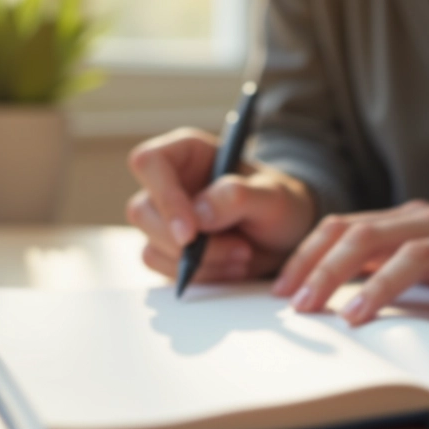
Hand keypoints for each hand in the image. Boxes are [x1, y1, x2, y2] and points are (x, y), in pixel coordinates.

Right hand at [126, 128, 315, 281]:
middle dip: (187, 243)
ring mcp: (165, 218)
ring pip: (151, 246)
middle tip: (240, 249)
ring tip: (243, 256)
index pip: (149, 162)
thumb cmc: (279, 204)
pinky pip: (164, 270)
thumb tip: (198, 215)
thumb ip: (237, 196)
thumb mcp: (272, 196)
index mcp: (187, 152)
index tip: (192, 233)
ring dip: (201, 263)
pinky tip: (230, 267)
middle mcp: (169, 183)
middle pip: (142, 212)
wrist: (286, 237)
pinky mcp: (169, 250)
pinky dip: (200, 276)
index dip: (164, 197)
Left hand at [271, 201, 428, 328]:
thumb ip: (379, 257)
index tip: (280, 291)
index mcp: (406, 220)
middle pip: (369, 238)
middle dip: (328, 271)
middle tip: (301, 306)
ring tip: (354, 318)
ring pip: (419, 256)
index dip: (308, 256)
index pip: (343, 227)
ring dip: (382, 286)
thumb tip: (322, 281)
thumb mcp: (422, 247)